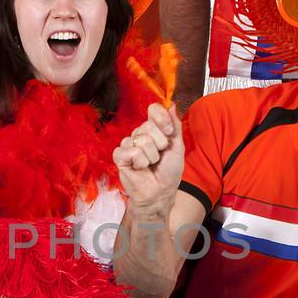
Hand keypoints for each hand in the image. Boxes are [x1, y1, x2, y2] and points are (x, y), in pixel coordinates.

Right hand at [113, 102, 183, 217]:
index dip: (161, 118)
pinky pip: (133, 151)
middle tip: (159, 157)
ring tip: (150, 164)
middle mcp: (139, 134)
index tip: (169, 132)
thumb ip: (175, 126)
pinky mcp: (120, 156)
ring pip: (142, 139)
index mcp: (153, 129)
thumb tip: (172, 105)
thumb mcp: (177, 146)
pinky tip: (140, 168)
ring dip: (152, 156)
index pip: (153, 109)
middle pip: (149, 126)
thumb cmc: (168, 172)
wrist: (160, 192)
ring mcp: (128, 144)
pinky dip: (141, 162)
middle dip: (160, 144)